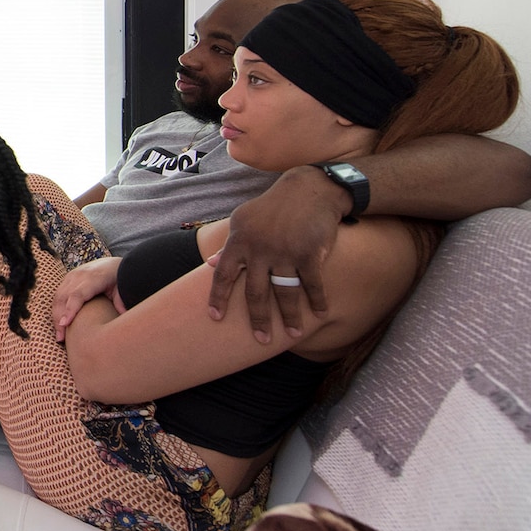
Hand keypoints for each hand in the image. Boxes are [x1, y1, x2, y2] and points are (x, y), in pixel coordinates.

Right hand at [52, 256, 122, 342]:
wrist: (112, 264)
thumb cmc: (119, 278)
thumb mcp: (122, 288)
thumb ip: (121, 302)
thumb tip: (122, 318)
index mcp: (94, 277)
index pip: (77, 294)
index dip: (70, 309)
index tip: (65, 324)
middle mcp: (79, 275)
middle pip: (63, 297)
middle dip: (59, 318)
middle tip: (61, 338)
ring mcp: (71, 276)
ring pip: (58, 298)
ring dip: (56, 317)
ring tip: (59, 335)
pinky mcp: (67, 280)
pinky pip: (58, 296)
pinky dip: (57, 310)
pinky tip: (59, 324)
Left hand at [204, 166, 349, 343]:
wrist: (308, 190)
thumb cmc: (272, 208)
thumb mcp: (244, 220)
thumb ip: (229, 244)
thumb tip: (211, 264)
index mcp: (240, 242)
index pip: (223, 275)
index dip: (218, 298)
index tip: (214, 318)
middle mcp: (259, 249)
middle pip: (255, 293)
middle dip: (257, 319)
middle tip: (261, 340)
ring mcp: (284, 252)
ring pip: (285, 294)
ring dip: (289, 317)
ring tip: (292, 334)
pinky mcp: (309, 253)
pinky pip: (312, 284)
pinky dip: (317, 301)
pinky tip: (319, 315)